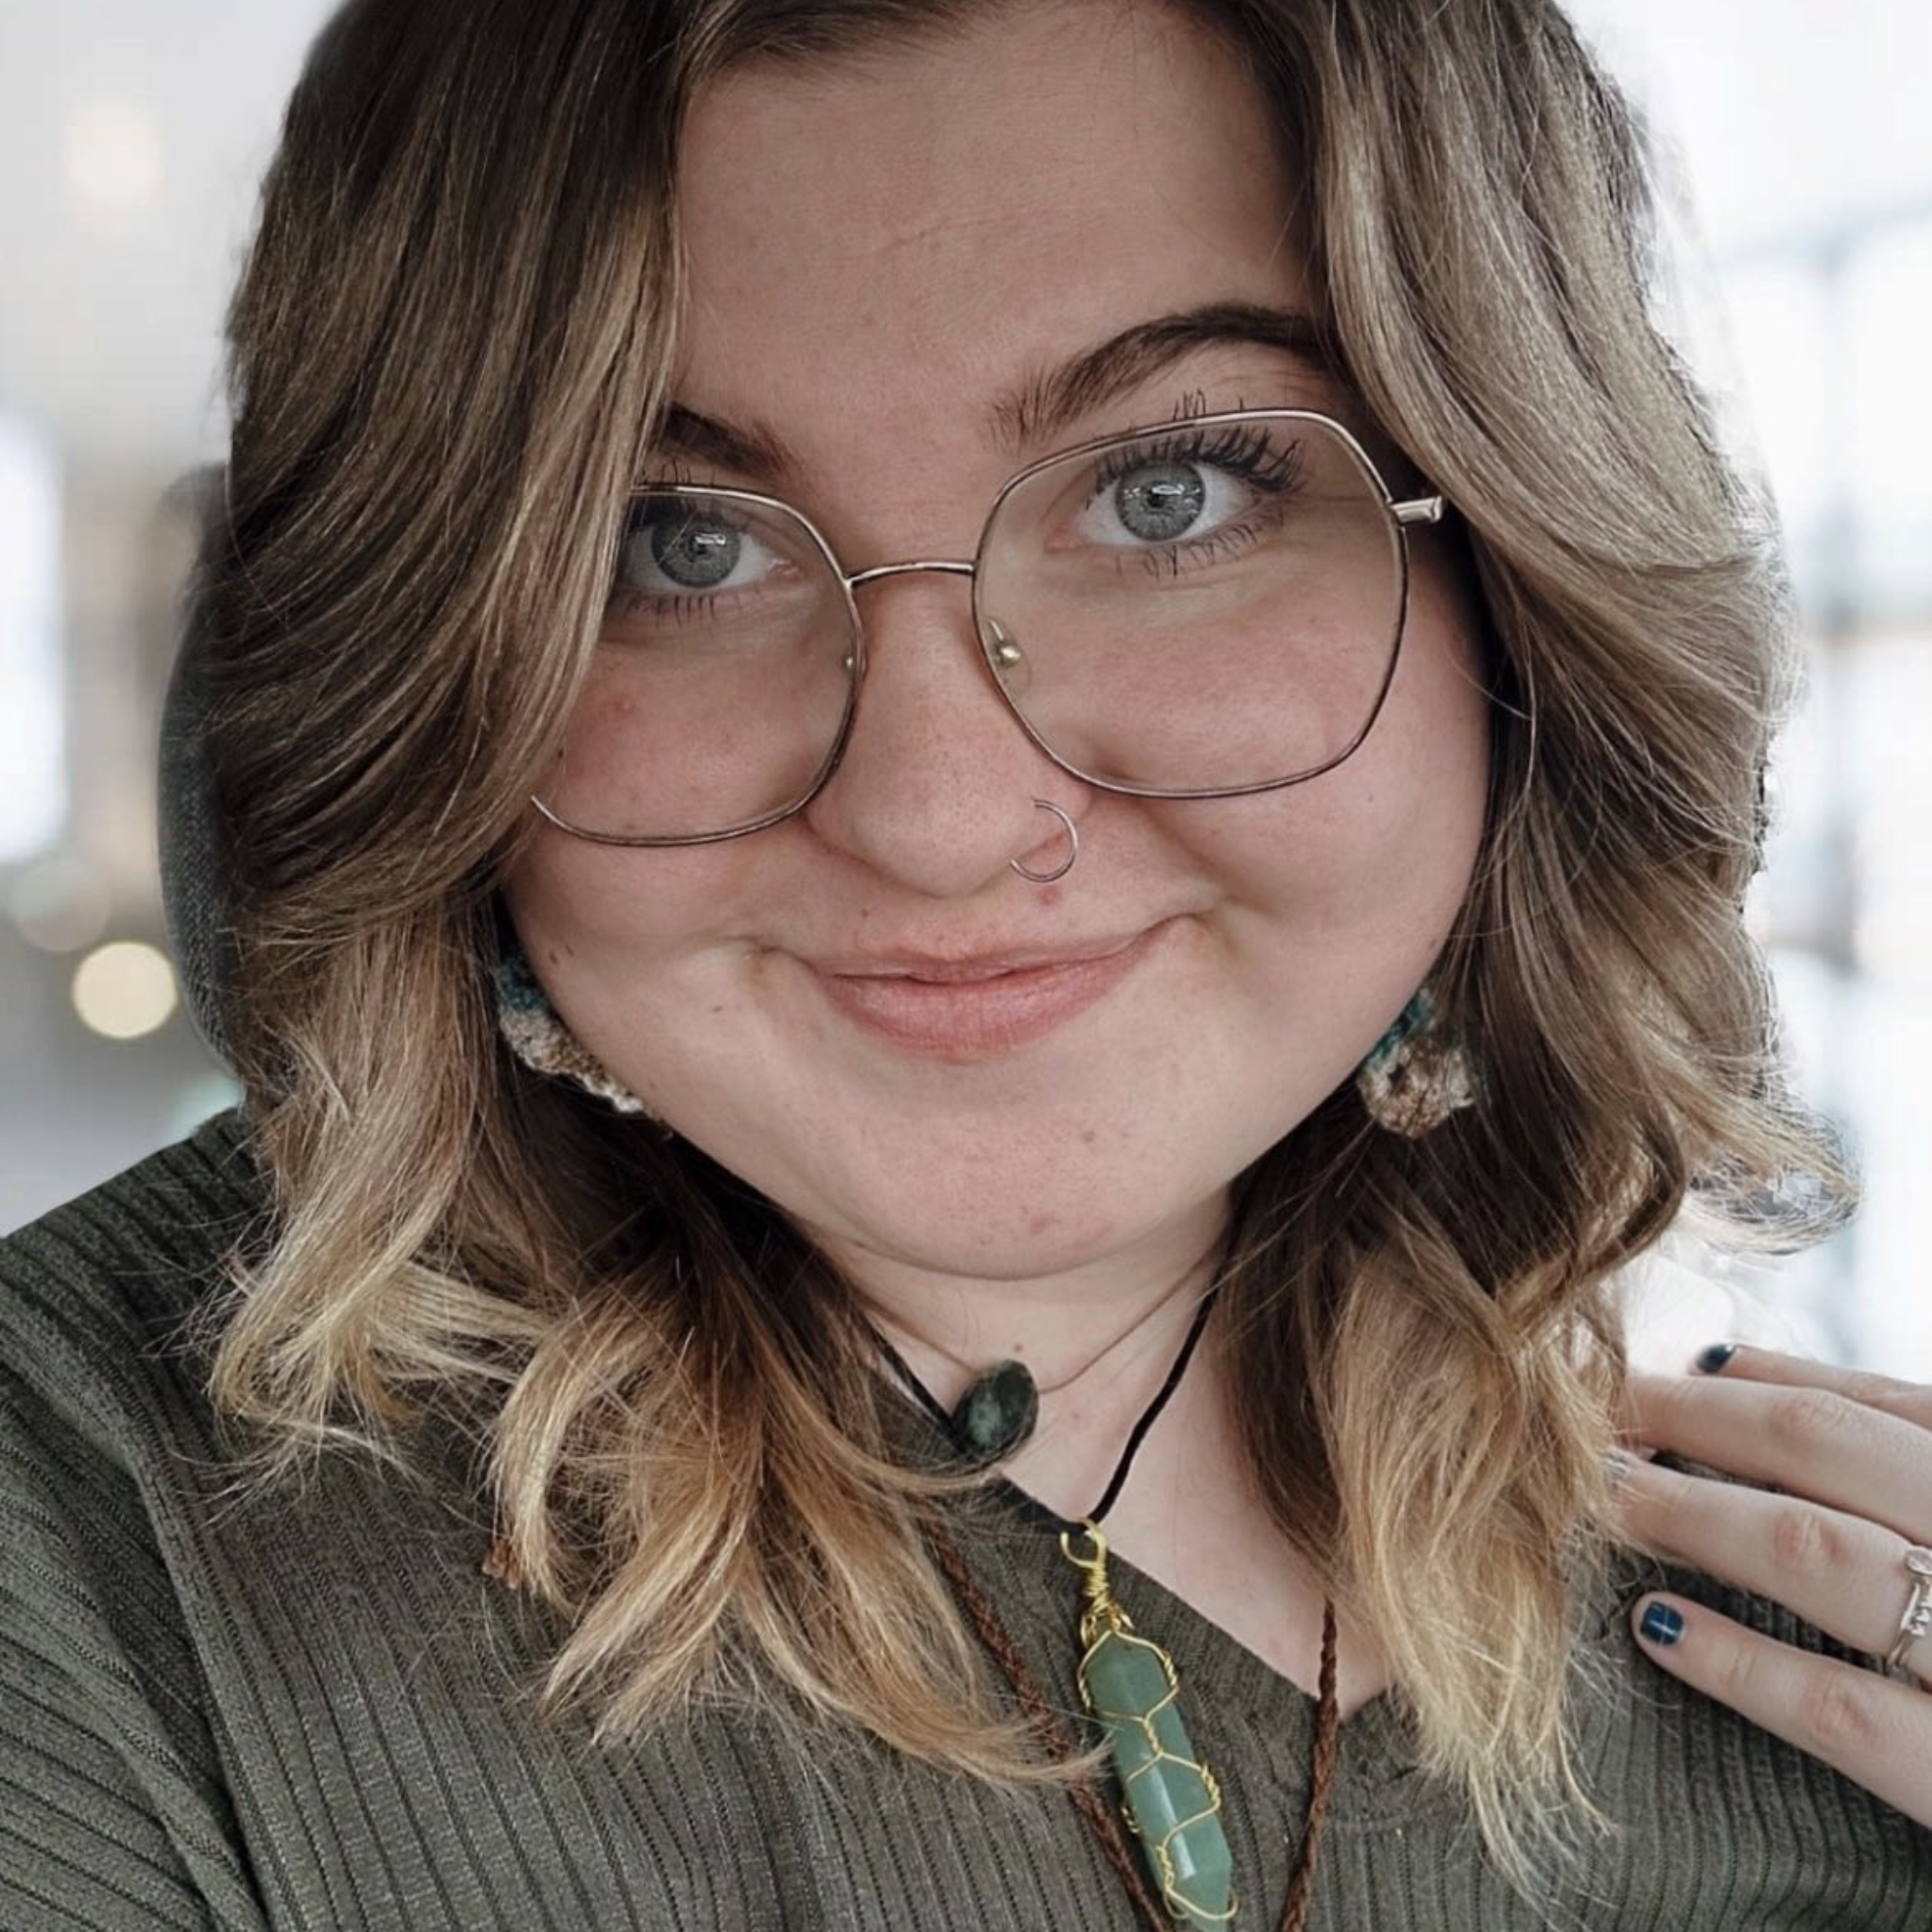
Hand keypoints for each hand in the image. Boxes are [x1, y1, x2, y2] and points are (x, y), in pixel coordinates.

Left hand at [1614, 1344, 1931, 1827]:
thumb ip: (1923, 1468)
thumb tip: (1777, 1383)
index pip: (1895, 1408)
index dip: (1774, 1382)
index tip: (1680, 1367)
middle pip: (1830, 1453)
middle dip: (1699, 1420)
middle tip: (1595, 1405)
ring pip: (1821, 1555)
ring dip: (1693, 1512)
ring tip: (1602, 1493)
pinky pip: (1848, 1714)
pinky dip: (1746, 1664)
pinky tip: (1659, 1629)